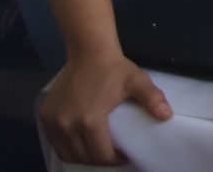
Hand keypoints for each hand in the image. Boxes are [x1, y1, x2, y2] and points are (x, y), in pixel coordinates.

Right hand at [39, 48, 171, 165]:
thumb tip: (167, 115)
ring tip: (97, 151)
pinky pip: (55, 141)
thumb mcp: (137, 81)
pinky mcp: (45, 115)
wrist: (88, 52)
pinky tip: (80, 142)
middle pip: (83, 156)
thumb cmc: (114, 68)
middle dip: (100, 160)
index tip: (124, 156)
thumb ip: (153, 99)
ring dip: (82, 157)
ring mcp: (53, 121)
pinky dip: (67, 147)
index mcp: (89, 120)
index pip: (100, 154)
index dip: (114, 160)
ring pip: (66, 153)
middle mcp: (67, 124)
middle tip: (112, 155)